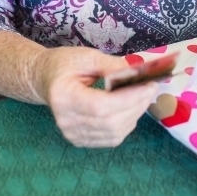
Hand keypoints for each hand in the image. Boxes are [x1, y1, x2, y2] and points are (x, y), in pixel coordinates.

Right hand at [33, 46, 158, 147]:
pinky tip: (130, 108)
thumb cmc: (64, 64)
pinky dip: (126, 124)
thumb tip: (137, 72)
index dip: (129, 98)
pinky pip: (111, 138)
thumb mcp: (86, 56)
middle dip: (137, 105)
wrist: (45, 80)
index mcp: (63, 96)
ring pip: (114, 133)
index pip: (101, 106)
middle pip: (110, 122)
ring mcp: (72, 134)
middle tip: (151, 88)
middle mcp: (66, 121)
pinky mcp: (80, 140)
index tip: (149, 85)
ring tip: (142, 96)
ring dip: (134, 114)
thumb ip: (111, 65)